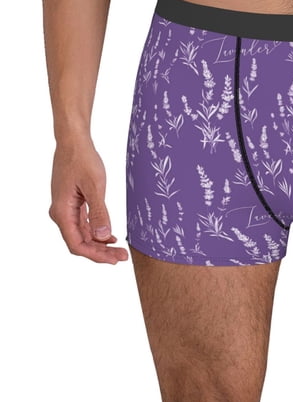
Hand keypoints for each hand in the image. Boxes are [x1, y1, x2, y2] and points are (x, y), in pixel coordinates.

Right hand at [48, 138, 128, 263]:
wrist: (73, 141)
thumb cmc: (83, 159)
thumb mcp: (95, 186)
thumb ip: (99, 212)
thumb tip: (102, 237)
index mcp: (62, 212)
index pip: (77, 244)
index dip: (96, 255)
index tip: (114, 259)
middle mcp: (61, 213)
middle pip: (80, 242)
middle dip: (100, 252)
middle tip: (122, 257)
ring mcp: (66, 208)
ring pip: (82, 234)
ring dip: (99, 243)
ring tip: (119, 249)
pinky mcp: (72, 202)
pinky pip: (83, 223)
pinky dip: (96, 231)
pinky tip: (109, 236)